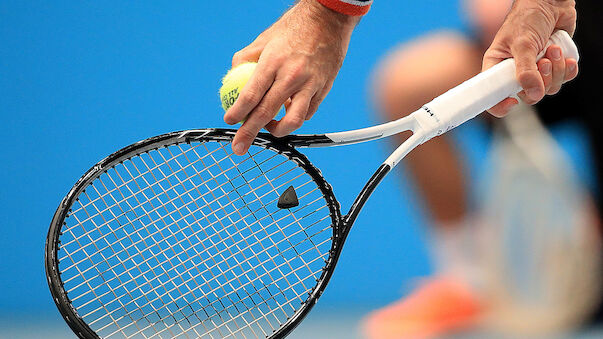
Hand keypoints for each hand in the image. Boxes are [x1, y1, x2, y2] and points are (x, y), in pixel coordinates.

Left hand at [224, 0, 359, 154]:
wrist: (329, 19)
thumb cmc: (293, 28)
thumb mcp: (264, 38)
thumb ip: (246, 58)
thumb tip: (233, 77)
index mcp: (273, 62)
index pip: (251, 95)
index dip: (237, 112)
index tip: (229, 121)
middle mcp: (292, 76)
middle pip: (267, 113)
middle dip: (249, 133)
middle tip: (238, 147)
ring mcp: (310, 84)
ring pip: (293, 120)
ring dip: (277, 131)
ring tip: (269, 128)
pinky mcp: (324, 89)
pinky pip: (308, 112)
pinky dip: (295, 117)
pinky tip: (288, 112)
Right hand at [483, 0, 578, 116]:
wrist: (551, 3)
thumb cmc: (527, 17)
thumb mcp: (522, 44)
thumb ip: (526, 70)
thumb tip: (534, 94)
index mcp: (497, 68)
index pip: (493, 96)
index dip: (500, 105)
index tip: (513, 102)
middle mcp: (515, 72)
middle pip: (527, 96)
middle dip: (540, 81)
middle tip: (542, 62)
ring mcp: (535, 70)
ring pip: (548, 88)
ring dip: (556, 71)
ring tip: (552, 49)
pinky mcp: (553, 66)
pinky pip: (563, 79)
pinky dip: (567, 69)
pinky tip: (563, 55)